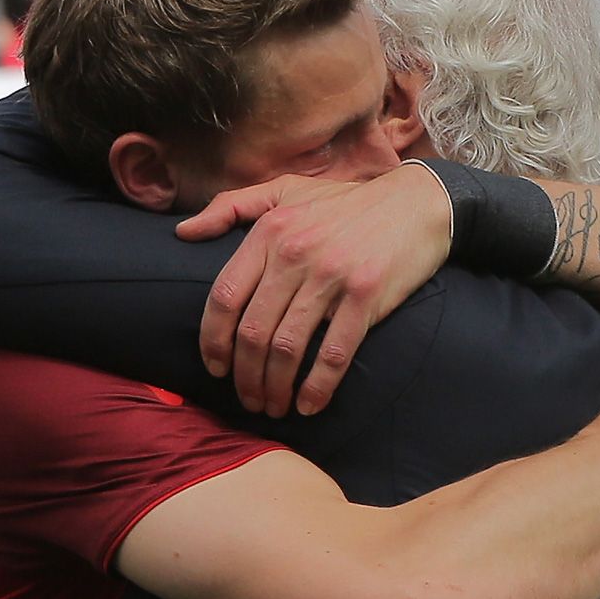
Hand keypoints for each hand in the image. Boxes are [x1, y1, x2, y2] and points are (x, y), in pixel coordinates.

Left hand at [174, 163, 451, 417]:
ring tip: (274, 407)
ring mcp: (331, 274)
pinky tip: (309, 405)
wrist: (416, 202)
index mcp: (270, 231)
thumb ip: (231, 206)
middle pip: (253, 332)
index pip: (225, 297)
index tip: (215, 368)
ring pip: (288, 348)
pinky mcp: (367, 294)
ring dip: (275, 388)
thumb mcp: (285, 191)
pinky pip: (333, 353)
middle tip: (248, 399)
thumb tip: (183, 232)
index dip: (213, 341)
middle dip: (244, 376)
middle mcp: (295, 253)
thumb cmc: (346, 203)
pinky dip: (317, 387)